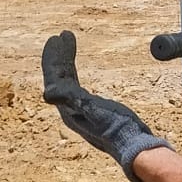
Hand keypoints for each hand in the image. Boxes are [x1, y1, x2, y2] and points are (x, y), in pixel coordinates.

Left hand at [42, 31, 171, 181]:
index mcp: (67, 108)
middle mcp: (70, 110)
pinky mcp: (91, 111)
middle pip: (58, 78)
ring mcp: (80, 111)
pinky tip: (78, 72)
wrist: (134, 146)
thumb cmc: (117, 128)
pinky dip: (75, 73)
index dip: (53, 57)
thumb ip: (71, 99)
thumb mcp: (93, 110)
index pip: (54, 78)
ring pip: (67, 81)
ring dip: (66, 61)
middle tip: (62, 35)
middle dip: (59, 56)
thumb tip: (46, 93)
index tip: (57, 37)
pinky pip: (76, 87)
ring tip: (69, 42)